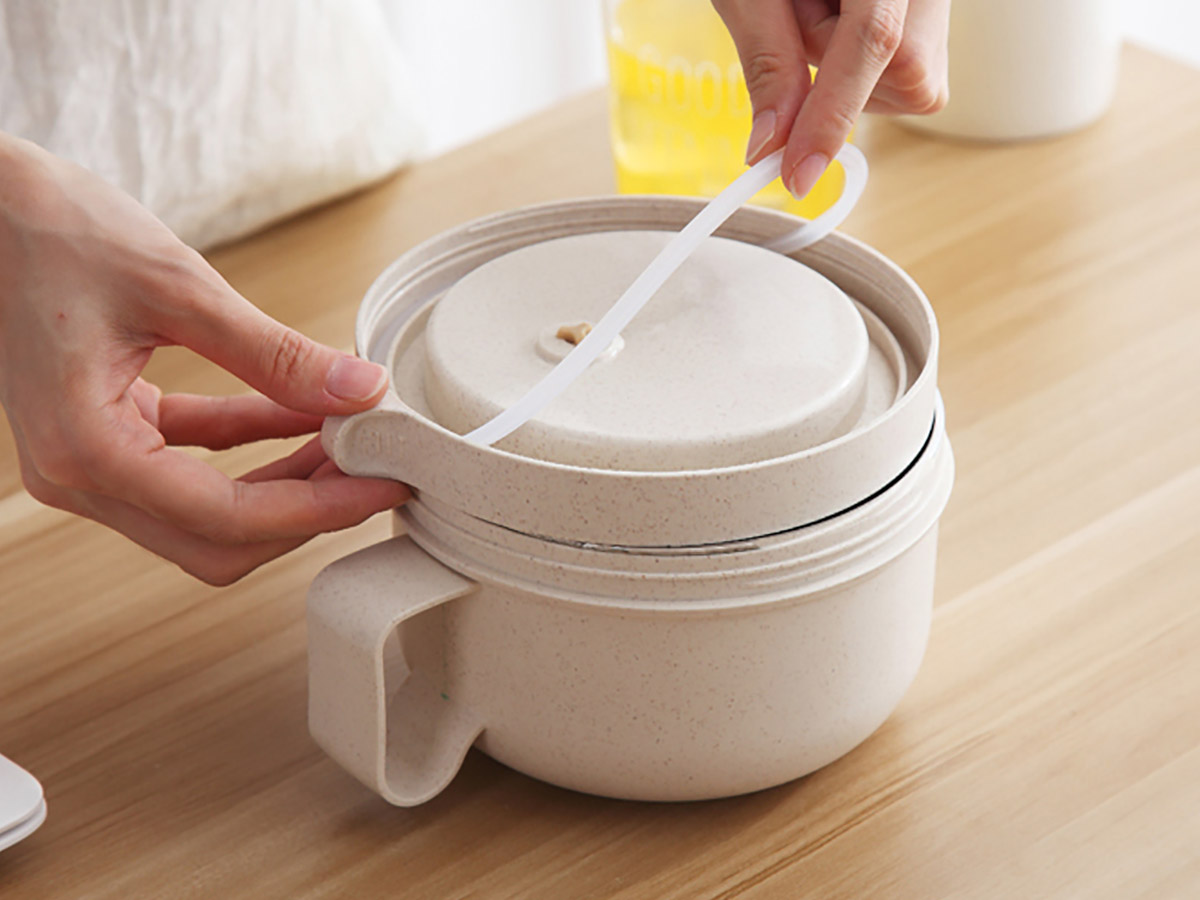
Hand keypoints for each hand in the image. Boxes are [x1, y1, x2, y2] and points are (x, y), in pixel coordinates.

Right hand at [0, 133, 408, 584]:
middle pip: (218, 540)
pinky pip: (193, 459)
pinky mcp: (105, 432)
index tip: (383, 488)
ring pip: (209, 511)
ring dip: (284, 483)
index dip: (319, 510)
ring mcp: (88, 460)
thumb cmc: (48, 228)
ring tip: (353, 442)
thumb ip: (274, 352)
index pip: (228, 517)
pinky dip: (253, 445)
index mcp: (86, 451)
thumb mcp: (178, 287)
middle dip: (305, 512)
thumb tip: (362, 391)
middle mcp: (79, 475)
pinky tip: (308, 417)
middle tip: (376, 472)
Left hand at [714, 0, 950, 195]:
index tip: (796, 175)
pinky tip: (840, 16)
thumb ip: (767, 59)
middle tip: (799, 16)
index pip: (875, 42)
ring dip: (847, 69)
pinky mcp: (933, 18)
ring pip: (911, 80)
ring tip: (819, 4)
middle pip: (907, 69)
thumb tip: (770, 145)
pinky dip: (862, 64)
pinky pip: (908, 71)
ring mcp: (939, 0)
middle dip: (839, 75)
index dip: (831, 116)